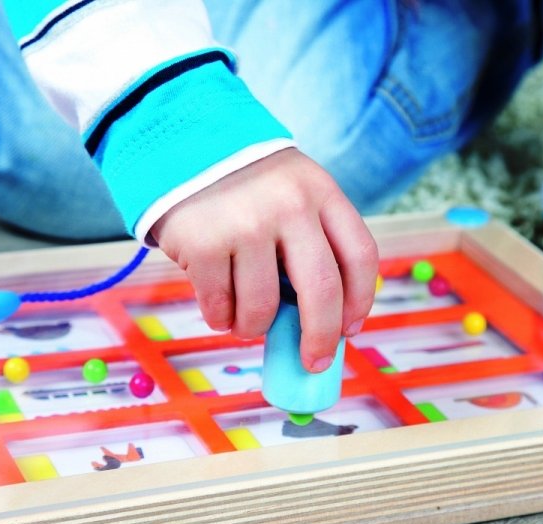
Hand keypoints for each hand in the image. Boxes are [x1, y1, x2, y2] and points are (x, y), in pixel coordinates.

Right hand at [151, 148, 378, 371]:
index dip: (360, 301)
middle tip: (313, 361)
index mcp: (321, 192)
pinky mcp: (203, 244)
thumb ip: (311, 241)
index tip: (350, 330)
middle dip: (320, 337)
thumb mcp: (292, 192)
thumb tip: (323, 323)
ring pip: (263, 309)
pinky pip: (220, 307)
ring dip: (254, 327)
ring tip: (245, 318)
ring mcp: (245, 225)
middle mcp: (289, 205)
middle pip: (322, 290)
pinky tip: (218, 304)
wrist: (182, 143)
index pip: (360, 255)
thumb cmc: (247, 184)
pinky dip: (220, 318)